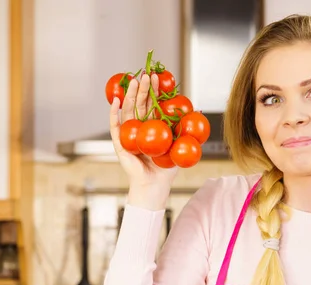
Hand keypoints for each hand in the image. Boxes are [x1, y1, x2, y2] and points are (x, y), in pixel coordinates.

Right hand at [109, 72, 178, 209]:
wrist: (155, 185)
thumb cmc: (166, 168)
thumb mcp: (179, 145)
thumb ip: (186, 129)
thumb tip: (197, 109)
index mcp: (152, 127)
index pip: (152, 104)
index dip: (154, 91)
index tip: (158, 77)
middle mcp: (139, 128)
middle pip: (139, 103)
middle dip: (143, 88)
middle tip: (146, 74)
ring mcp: (128, 134)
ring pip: (127, 110)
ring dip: (129, 94)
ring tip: (133, 81)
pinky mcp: (119, 142)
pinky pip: (115, 125)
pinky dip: (113, 112)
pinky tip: (115, 100)